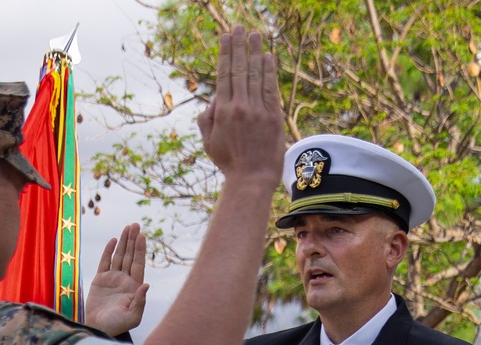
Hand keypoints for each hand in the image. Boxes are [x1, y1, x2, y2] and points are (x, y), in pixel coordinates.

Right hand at [84, 224, 148, 335]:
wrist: (98, 329)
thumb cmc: (117, 326)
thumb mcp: (132, 317)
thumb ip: (140, 302)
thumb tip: (146, 285)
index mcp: (134, 287)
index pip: (139, 265)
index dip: (140, 250)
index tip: (142, 236)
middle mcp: (125, 280)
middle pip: (130, 256)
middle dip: (133, 241)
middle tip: (136, 225)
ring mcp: (113, 279)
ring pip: (119, 256)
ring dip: (123, 242)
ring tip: (128, 227)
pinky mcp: (100, 279)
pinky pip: (105, 261)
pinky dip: (109, 251)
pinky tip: (113, 240)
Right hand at [198, 27, 284, 184]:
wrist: (251, 180)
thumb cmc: (229, 163)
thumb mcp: (209, 143)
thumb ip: (206, 118)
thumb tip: (214, 97)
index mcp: (222, 112)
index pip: (223, 75)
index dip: (225, 53)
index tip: (225, 37)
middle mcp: (239, 107)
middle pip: (239, 69)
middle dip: (239, 46)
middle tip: (239, 28)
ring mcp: (258, 111)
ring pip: (256, 75)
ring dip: (255, 52)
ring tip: (255, 35)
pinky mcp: (273, 117)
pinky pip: (271, 88)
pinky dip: (270, 71)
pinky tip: (268, 57)